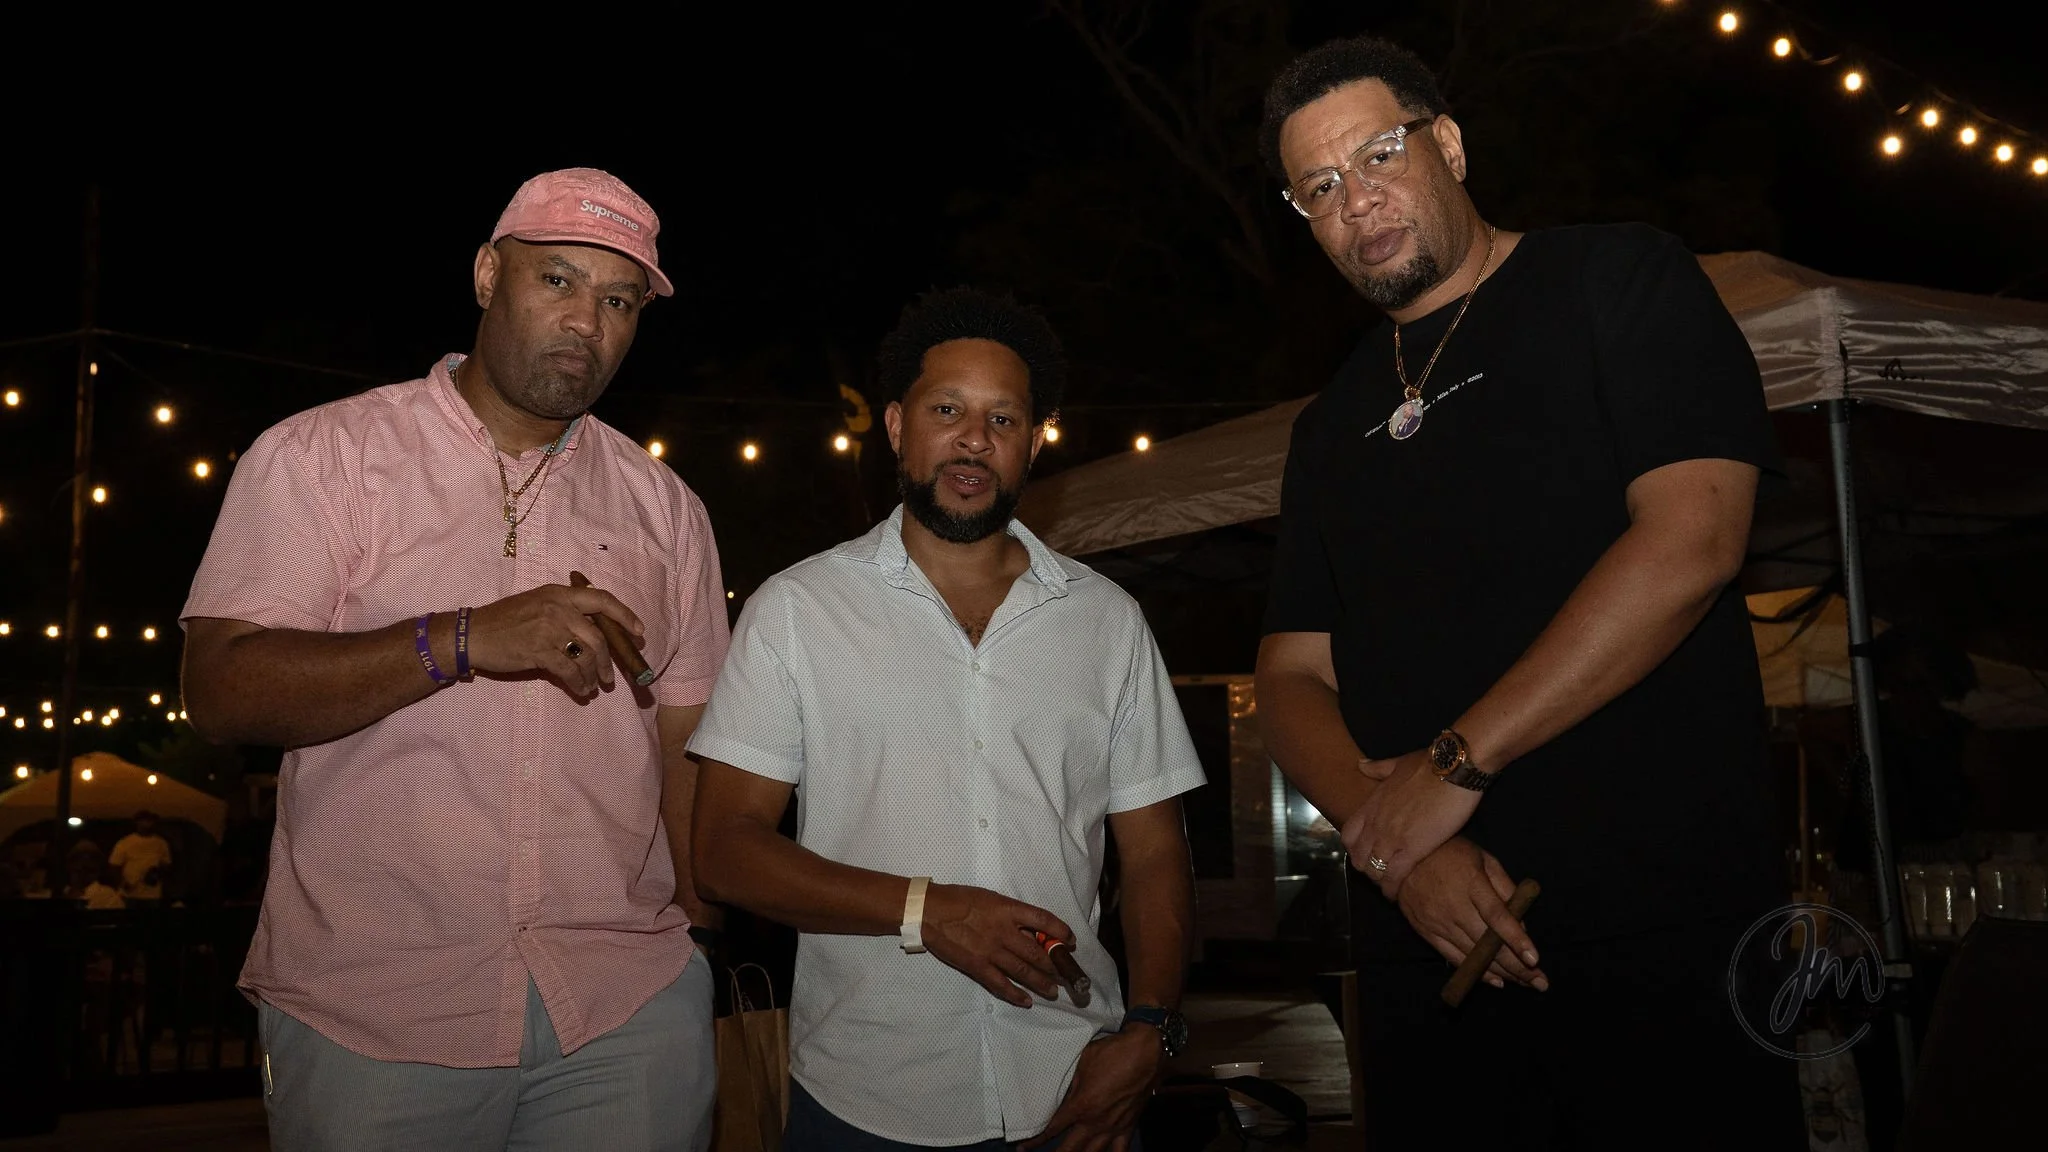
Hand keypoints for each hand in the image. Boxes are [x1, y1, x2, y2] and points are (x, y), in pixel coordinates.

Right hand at [466, 583, 645, 696]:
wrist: (473, 634)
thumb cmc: (505, 620)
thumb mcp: (537, 603)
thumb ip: (564, 611)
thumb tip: (593, 632)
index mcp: (560, 593)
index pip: (602, 599)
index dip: (624, 616)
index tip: (639, 632)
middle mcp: (558, 608)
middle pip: (598, 636)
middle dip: (609, 661)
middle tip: (610, 678)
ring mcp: (549, 629)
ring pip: (586, 656)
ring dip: (594, 675)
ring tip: (593, 687)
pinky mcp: (539, 651)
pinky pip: (569, 671)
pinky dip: (578, 683)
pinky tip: (580, 690)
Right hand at [919, 883, 1072, 1007]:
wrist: (928, 911)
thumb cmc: (959, 899)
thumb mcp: (991, 898)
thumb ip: (1011, 914)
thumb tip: (1031, 930)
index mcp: (1008, 909)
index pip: (1044, 920)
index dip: (1061, 931)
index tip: (1070, 941)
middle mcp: (1004, 930)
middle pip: (1037, 952)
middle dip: (1054, 965)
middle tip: (1066, 975)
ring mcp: (991, 951)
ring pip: (1023, 971)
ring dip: (1041, 983)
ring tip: (1053, 991)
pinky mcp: (977, 966)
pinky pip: (1000, 984)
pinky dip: (1015, 994)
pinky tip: (1027, 1001)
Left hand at [1018, 1028, 1160, 1151]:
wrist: (1145, 1052)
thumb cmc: (1111, 1052)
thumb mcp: (1083, 1063)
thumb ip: (1071, 1085)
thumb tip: (1062, 1096)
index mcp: (1081, 1106)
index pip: (1053, 1129)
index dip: (1036, 1140)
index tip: (1023, 1148)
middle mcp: (1095, 1122)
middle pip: (1070, 1149)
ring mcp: (1113, 1128)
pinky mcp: (1129, 1127)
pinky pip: (1120, 1151)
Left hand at [1341, 747, 1479, 898]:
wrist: (1452, 767)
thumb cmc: (1429, 762)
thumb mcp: (1397, 762)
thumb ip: (1378, 768)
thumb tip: (1360, 765)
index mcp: (1373, 804)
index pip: (1349, 834)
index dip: (1354, 848)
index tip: (1365, 854)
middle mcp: (1377, 823)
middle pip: (1358, 856)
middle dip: (1366, 869)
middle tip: (1379, 875)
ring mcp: (1392, 837)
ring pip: (1374, 869)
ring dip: (1379, 881)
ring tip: (1388, 887)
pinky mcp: (1413, 849)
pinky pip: (1394, 876)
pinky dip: (1392, 889)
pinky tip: (1397, 896)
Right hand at [1394, 838, 1546, 990]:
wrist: (1402, 858)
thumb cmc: (1450, 854)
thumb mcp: (1483, 859)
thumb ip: (1505, 887)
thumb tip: (1522, 921)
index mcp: (1471, 883)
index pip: (1496, 915)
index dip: (1516, 939)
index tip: (1534, 959)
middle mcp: (1453, 906)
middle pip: (1487, 942)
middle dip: (1517, 966)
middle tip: (1540, 983)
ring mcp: (1438, 922)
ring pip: (1473, 955)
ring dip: (1502, 973)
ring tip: (1525, 983)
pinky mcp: (1426, 932)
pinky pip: (1454, 958)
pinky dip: (1475, 972)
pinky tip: (1496, 980)